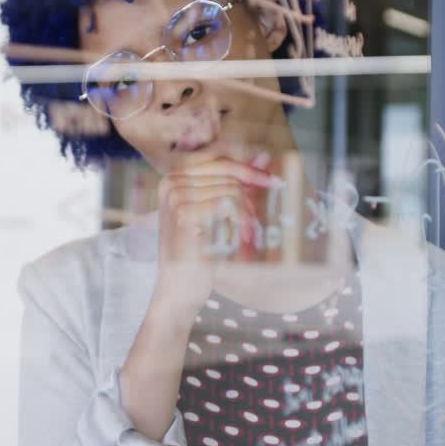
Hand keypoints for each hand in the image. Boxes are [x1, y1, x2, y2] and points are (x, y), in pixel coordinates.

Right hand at [151, 153, 276, 319]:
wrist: (180, 289)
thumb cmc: (200, 251)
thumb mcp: (220, 212)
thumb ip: (239, 183)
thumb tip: (265, 156)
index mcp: (173, 177)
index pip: (220, 161)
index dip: (249, 171)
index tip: (274, 181)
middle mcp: (170, 182)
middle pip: (228, 175)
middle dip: (249, 199)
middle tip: (254, 225)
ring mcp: (175, 197)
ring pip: (232, 190)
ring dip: (246, 214)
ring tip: (245, 235)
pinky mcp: (185, 214)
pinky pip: (229, 204)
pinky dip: (241, 223)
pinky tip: (241, 240)